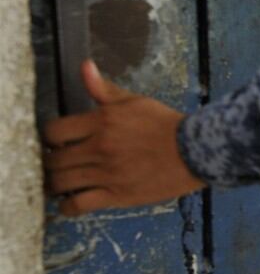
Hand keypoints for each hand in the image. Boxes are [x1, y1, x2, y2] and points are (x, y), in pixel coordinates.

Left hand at [43, 60, 205, 215]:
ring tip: (58, 183)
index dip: (50, 138)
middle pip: (53, 160)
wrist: (195, 151)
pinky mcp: (117, 195)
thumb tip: (85, 66)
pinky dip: (68, 206)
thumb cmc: (167, 125)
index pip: (54, 131)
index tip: (55, 143)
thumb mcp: (136, 102)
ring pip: (60, 183)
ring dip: (54, 184)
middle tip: (55, 164)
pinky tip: (70, 203)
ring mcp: (107, 173)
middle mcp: (100, 147)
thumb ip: (104, 88)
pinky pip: (78, 205)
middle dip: (49, 162)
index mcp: (102, 121)